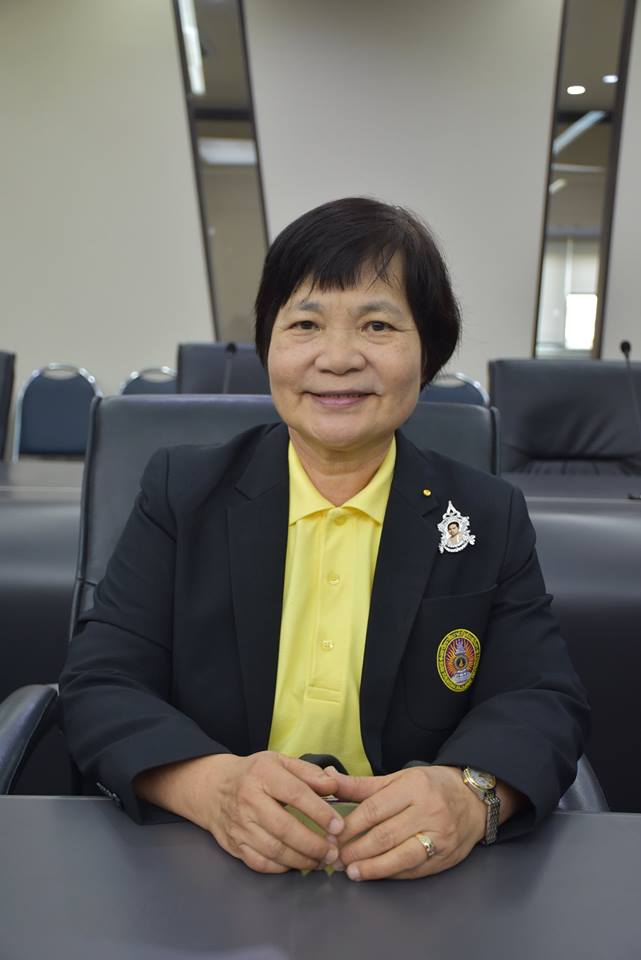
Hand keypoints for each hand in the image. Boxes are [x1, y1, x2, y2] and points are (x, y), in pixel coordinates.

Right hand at [203, 751, 343, 873]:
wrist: (213, 788)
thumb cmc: (254, 774)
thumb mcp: (280, 762)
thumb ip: (309, 773)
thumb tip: (333, 787)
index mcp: (263, 775)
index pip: (296, 794)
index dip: (320, 812)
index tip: (338, 826)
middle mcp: (249, 800)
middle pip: (285, 828)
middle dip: (313, 844)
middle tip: (333, 851)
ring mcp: (239, 825)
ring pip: (274, 850)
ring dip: (302, 859)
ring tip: (321, 861)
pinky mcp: (234, 844)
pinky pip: (260, 863)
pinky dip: (281, 868)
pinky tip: (297, 864)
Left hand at [329, 764, 486, 879]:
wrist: (474, 799)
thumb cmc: (430, 786)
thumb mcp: (397, 778)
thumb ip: (361, 784)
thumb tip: (327, 777)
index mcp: (413, 787)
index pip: (374, 810)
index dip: (350, 826)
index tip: (331, 837)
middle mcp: (429, 811)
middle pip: (384, 836)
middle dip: (356, 850)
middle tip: (335, 858)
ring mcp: (440, 837)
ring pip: (400, 857)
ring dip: (372, 868)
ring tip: (352, 872)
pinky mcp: (446, 857)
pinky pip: (414, 870)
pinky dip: (392, 874)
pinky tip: (375, 874)